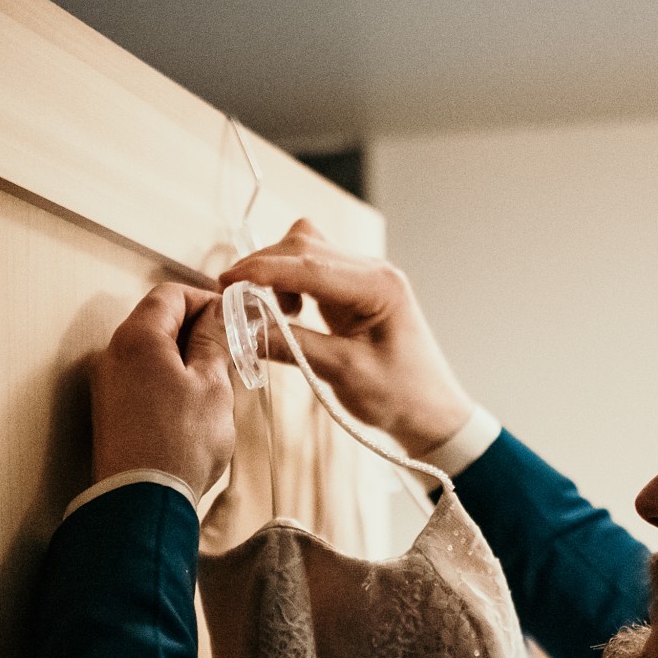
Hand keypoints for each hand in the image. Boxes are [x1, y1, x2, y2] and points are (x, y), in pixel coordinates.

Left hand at [90, 283, 236, 497]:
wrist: (143, 502)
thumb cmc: (179, 446)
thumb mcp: (212, 385)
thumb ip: (215, 341)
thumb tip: (220, 314)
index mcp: (138, 338)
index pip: (170, 294)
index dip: (205, 300)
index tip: (231, 316)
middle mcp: (113, 354)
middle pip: (157, 321)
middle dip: (196, 330)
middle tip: (230, 351)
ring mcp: (107, 384)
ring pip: (150, 352)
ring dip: (184, 358)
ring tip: (215, 385)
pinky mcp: (110, 411)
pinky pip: (141, 379)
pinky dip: (168, 380)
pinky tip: (192, 407)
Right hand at [219, 220, 472, 457]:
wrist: (431, 412)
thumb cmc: (400, 396)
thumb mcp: (343, 374)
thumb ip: (292, 346)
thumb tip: (242, 328)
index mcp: (378, 286)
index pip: (309, 264)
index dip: (262, 270)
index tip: (226, 283)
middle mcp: (372, 271)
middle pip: (303, 245)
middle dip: (263, 268)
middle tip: (233, 301)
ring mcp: (362, 277)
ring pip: (305, 250)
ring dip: (276, 274)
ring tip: (267, 312)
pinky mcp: (353, 290)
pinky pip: (311, 269)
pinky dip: (288, 283)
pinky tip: (288, 314)